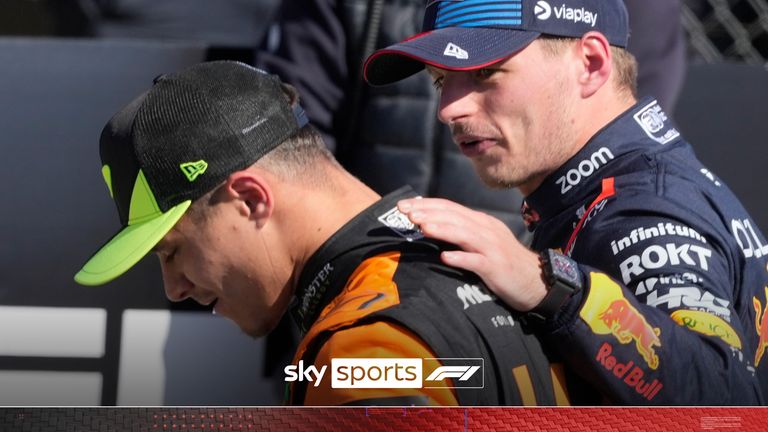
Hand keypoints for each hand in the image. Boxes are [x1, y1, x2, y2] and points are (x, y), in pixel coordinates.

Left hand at [398, 197, 547, 310]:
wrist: (536, 280)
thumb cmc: (502, 262)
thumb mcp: (481, 241)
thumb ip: (461, 232)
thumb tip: (430, 225)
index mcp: (480, 222)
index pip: (449, 207)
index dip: (426, 204)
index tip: (402, 206)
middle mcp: (486, 230)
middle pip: (454, 216)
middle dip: (428, 212)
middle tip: (405, 213)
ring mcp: (492, 247)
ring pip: (464, 234)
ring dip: (442, 229)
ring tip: (422, 227)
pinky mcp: (496, 267)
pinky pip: (477, 261)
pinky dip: (461, 258)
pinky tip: (445, 257)